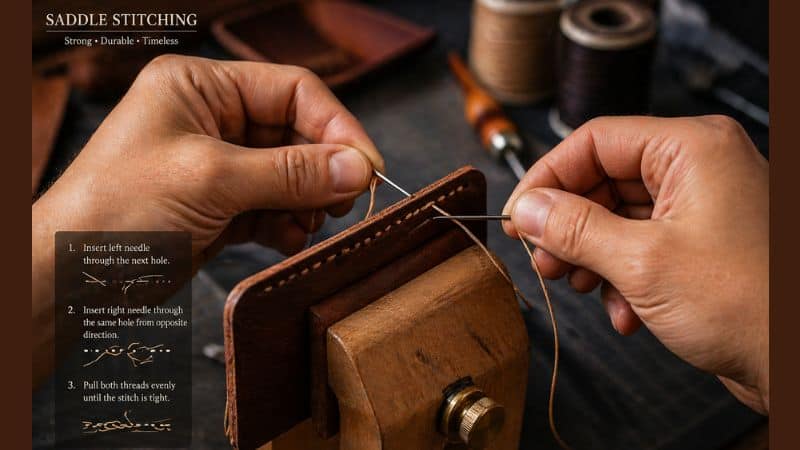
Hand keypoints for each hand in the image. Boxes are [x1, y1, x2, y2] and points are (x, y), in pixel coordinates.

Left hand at [31, 55, 382, 385]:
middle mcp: (211, 119)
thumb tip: (358, 167)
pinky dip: (287, 223)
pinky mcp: (218, 206)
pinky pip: (272, 206)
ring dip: (308, 200)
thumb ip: (291, 172)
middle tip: (348, 200)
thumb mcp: (212, 179)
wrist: (70, 278)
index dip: (336, 126)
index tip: (368, 164)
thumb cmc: (117, 210)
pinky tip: (289, 238)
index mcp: (200, 87)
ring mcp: (216, 164)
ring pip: (289, 174)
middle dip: (322, 169)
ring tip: (311, 224)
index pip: (291, 91)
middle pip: (294, 134)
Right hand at [502, 116, 767, 413]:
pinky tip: (624, 313)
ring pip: (617, 216)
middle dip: (569, 225)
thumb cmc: (749, 305)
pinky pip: (640, 245)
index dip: (548, 177)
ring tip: (580, 287)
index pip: (595, 141)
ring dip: (591, 256)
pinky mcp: (701, 244)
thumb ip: (575, 229)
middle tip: (545, 259)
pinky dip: (621, 278)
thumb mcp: (642, 263)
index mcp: (691, 149)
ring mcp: (701, 207)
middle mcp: (698, 168)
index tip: (521, 214)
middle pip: (603, 179)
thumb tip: (528, 208)